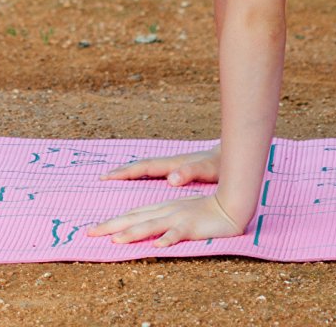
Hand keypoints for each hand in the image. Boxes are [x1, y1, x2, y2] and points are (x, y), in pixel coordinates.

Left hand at [87, 191, 243, 247]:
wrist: (228, 205)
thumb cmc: (202, 212)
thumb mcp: (178, 215)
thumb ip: (160, 221)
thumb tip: (143, 234)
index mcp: (160, 209)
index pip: (131, 215)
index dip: (111, 222)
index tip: (91, 230)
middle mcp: (164, 211)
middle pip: (133, 219)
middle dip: (111, 226)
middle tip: (89, 233)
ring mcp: (177, 217)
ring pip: (151, 225)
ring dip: (133, 233)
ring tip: (116, 240)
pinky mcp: (192, 225)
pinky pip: (178, 233)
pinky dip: (168, 238)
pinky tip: (158, 246)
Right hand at [99, 145, 220, 188]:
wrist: (233, 155)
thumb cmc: (221, 165)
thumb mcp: (206, 170)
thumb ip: (190, 172)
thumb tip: (171, 178)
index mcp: (173, 164)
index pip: (144, 167)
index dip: (126, 172)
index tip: (107, 176)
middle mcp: (170, 163)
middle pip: (141, 166)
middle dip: (122, 171)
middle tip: (103, 177)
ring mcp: (175, 165)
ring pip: (147, 168)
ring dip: (131, 172)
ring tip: (116, 177)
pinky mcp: (181, 170)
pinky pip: (156, 172)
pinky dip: (144, 174)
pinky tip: (143, 179)